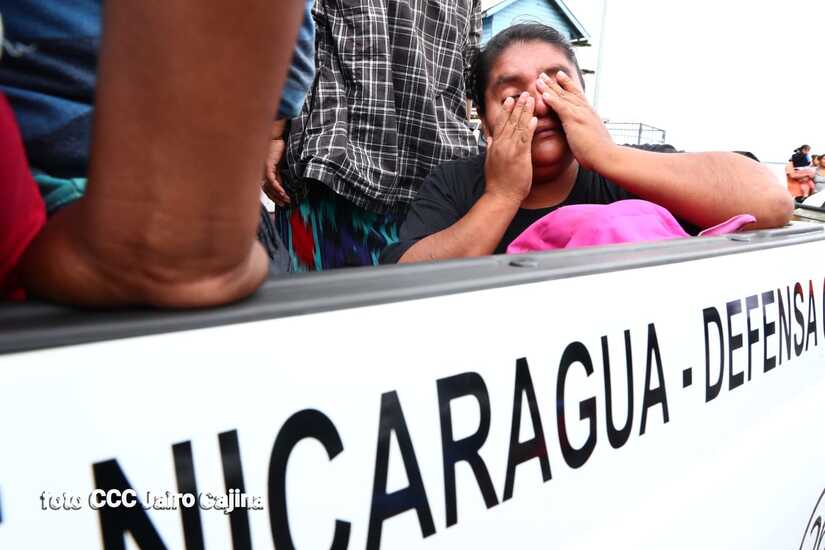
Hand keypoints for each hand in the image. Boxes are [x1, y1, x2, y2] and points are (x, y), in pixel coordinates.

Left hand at [262, 137, 289, 205]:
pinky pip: (271, 180)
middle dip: (276, 199)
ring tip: (286, 200)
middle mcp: (262, 172)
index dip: (275, 197)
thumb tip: (289, 184)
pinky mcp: (267, 166)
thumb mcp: (283, 164)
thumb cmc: (280, 148)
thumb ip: (282, 174)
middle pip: (267, 190)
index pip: (268, 188)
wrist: (278, 136)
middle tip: (285, 204)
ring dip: (278, 195)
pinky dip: (277, 187)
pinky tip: (283, 192)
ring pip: (268, 187)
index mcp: (266, 172)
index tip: (282, 202)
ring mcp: (263, 169)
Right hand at [484, 92, 537, 206]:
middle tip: (523, 93)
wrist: (500, 196)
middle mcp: (501, 144)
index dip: (506, 110)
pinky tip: (534, 118)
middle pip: (510, 121)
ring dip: (524, 112)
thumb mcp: (489, 162)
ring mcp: (510, 149)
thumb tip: (489, 138)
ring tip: (530, 99)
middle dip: (517, 106)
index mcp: (495, 145)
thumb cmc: (497, 182)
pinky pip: (525, 139)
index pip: (500, 123)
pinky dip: (529, 128)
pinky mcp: (519, 156)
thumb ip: (490, 148)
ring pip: (517, 126)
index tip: (510, 99)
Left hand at [536, 71, 614, 170]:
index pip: (576, 94)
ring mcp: (580, 113)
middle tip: (543, 74)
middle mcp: (585, 109)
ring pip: (562, 96)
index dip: (567, 84)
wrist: (607, 156)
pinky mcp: (575, 120)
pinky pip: (561, 107)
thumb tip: (584, 129)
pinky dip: (552, 100)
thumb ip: (586, 128)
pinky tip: (543, 94)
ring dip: (549, 87)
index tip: (559, 76)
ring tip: (539, 79)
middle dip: (554, 83)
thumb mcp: (592, 135)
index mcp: (589, 113)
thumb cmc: (600, 152)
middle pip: (567, 92)